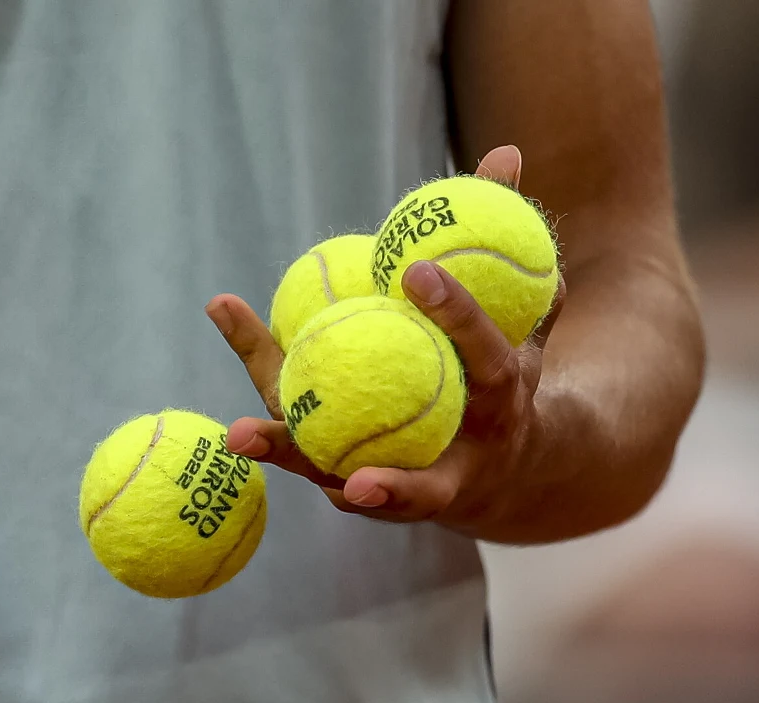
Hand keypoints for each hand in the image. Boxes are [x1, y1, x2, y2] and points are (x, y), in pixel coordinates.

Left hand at [205, 145, 565, 533]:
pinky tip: (235, 407)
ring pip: (345, 474)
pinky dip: (274, 434)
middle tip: (340, 402)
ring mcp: (406, 484)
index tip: (416, 270)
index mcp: (503, 399)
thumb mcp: (523, 323)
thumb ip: (508, 242)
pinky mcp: (360, 491)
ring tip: (240, 432)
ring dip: (293, 457)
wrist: (500, 474)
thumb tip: (505, 153)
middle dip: (386, 453)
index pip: (483, 353)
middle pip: (417, 457)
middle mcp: (457, 454)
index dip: (456, 313)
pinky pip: (311, 456)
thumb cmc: (506, 384)